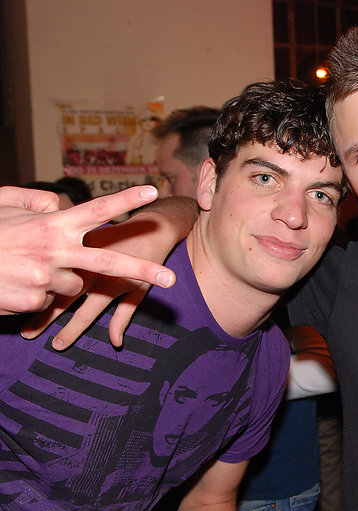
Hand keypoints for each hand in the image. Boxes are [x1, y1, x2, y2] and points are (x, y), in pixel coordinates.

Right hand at [0, 185, 174, 315]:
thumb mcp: (4, 204)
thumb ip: (35, 199)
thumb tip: (58, 201)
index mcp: (52, 224)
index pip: (96, 209)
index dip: (125, 200)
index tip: (152, 193)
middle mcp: (55, 250)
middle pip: (109, 262)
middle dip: (143, 271)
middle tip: (172, 280)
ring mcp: (45, 278)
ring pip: (74, 286)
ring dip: (60, 281)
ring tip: (27, 270)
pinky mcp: (33, 300)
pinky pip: (49, 302)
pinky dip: (37, 297)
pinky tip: (14, 286)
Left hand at [21, 195, 196, 348]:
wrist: (154, 226)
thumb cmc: (118, 232)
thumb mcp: (91, 237)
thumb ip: (67, 248)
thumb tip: (46, 270)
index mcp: (79, 252)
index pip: (50, 276)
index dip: (32, 293)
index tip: (15, 307)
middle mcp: (93, 268)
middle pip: (63, 296)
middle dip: (44, 316)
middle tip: (27, 333)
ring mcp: (115, 279)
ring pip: (89, 310)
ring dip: (72, 329)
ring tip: (57, 344)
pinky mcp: (136, 286)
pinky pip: (126, 311)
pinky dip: (119, 326)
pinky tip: (115, 341)